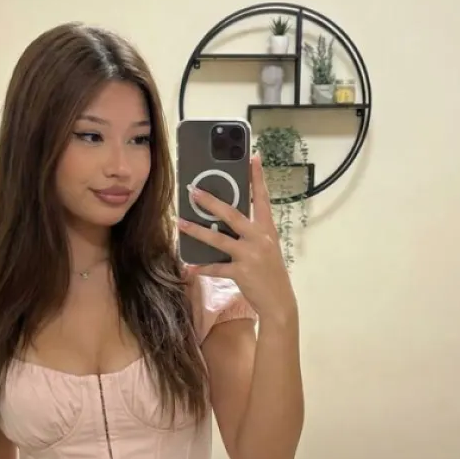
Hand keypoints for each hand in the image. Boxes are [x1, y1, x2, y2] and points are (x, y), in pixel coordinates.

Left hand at [177, 153, 296, 320]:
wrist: (280, 302)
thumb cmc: (270, 273)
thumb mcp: (266, 248)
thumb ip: (250, 233)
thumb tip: (224, 221)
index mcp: (267, 229)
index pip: (262, 198)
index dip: (257, 177)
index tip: (253, 156)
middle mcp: (259, 238)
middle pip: (232, 214)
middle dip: (211, 201)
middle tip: (193, 190)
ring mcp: (250, 255)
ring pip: (218, 239)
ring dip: (196, 231)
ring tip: (180, 222)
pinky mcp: (241, 273)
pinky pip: (216, 268)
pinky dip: (201, 268)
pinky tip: (188, 267)